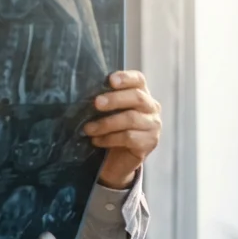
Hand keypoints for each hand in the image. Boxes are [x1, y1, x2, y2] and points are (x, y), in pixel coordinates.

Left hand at [84, 70, 161, 188]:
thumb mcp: (107, 113)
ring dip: (106, 123)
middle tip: (96, 103)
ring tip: (88, 129)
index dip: (126, 78)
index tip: (111, 80)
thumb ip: (104, 102)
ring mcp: (153, 126)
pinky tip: (96, 141)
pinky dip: (109, 139)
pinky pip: (128, 137)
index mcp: (141, 95)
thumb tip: (84, 95)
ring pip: (131, 119)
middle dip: (115, 99)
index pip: (139, 80)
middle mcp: (151, 108)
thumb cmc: (110, 131)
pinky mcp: (149, 143)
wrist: (117, 160)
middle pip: (137, 97)